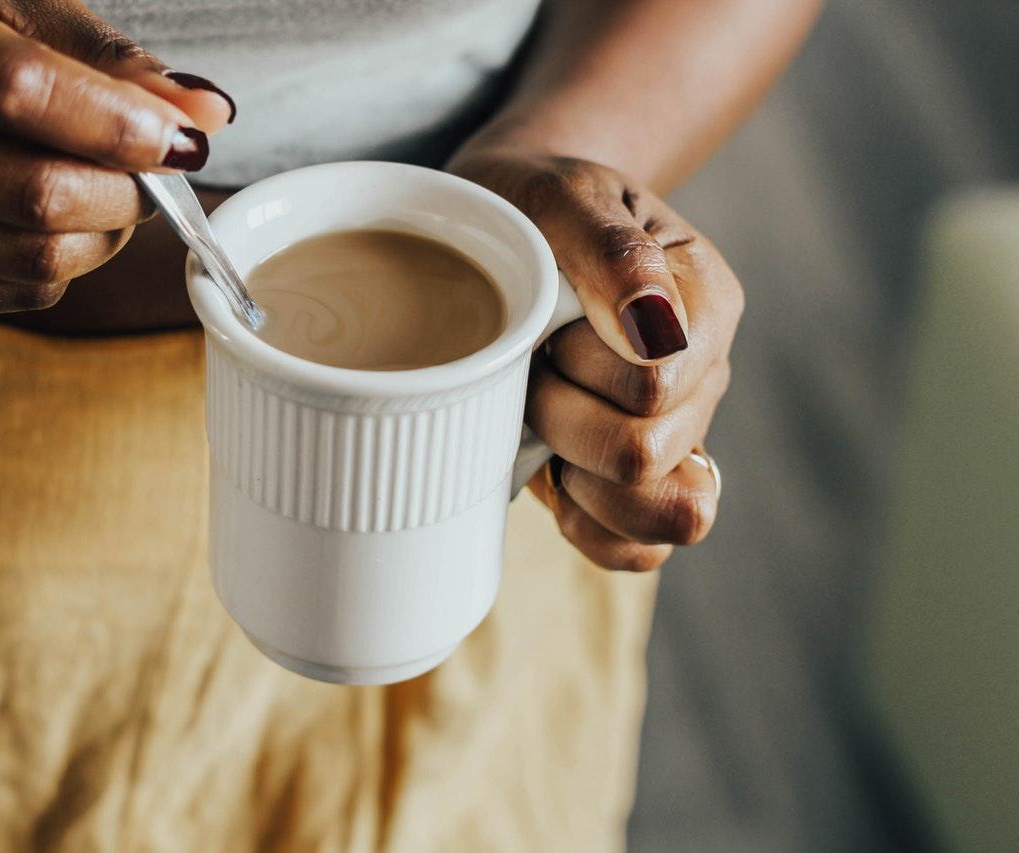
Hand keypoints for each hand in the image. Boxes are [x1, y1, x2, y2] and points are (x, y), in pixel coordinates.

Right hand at [0, 0, 234, 317]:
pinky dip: (65, 268)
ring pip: (36, 259)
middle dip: (126, 192)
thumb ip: (99, 55)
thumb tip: (207, 112)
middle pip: (36, 194)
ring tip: (108, 197)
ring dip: (107, 237)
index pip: (16, 90)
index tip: (183, 140)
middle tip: (149, 171)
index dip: (118, 125)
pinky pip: (19, 296)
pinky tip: (49, 226)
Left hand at [449, 150, 743, 571]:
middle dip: (562, 415)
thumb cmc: (532, 211)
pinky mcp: (631, 486)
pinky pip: (638, 552)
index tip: (552, 321)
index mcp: (702, 304)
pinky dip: (589, 527)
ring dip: (578, 474)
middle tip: (532, 365)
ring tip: (542, 415)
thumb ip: (612, 250)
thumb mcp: (561, 198)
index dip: (582, 366)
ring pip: (658, 517)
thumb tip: (654, 326)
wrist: (503, 236)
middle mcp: (700, 380)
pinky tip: (552, 476)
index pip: (654, 384)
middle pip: (645, 453)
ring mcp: (673, 438)